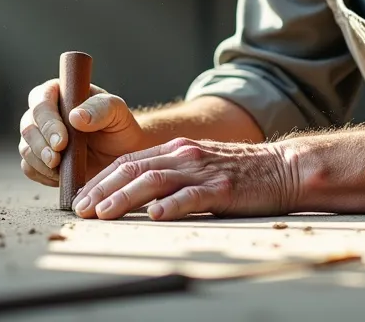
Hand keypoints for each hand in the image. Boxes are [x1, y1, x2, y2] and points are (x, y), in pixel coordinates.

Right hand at [17, 79, 148, 186]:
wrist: (121, 156)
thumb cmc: (119, 128)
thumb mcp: (118, 112)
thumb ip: (100, 108)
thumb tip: (75, 116)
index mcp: (59, 93)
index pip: (41, 101)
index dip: (47, 122)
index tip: (61, 141)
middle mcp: (44, 114)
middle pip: (28, 126)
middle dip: (40, 145)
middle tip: (56, 159)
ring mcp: (39, 138)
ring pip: (25, 148)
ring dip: (39, 161)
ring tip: (59, 170)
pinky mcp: (40, 160)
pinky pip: (29, 168)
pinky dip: (41, 175)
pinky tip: (59, 177)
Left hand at [72, 137, 298, 220]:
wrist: (283, 169)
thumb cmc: (239, 173)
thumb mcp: (199, 165)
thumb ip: (171, 174)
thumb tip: (137, 196)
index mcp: (176, 149)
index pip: (128, 162)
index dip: (101, 179)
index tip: (81, 197)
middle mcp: (184, 155)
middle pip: (134, 169)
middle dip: (103, 188)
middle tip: (81, 208)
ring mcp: (202, 170)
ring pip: (154, 180)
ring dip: (125, 197)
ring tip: (104, 213)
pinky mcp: (222, 188)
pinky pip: (192, 196)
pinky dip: (170, 205)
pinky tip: (154, 215)